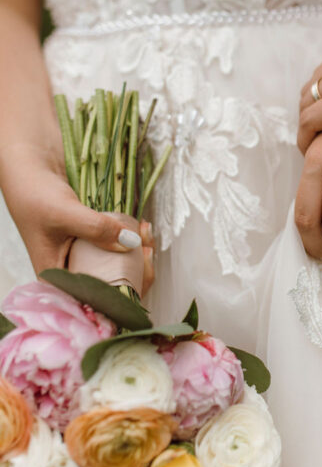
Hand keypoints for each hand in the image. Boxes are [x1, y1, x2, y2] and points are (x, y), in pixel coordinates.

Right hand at [0, 145, 154, 288]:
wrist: (30, 164)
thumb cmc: (34, 192)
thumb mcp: (65, 213)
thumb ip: (96, 229)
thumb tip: (130, 244)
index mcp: (54, 277)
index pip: (87, 302)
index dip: (115, 298)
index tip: (138, 280)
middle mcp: (69, 270)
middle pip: (107, 286)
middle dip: (134, 274)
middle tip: (148, 251)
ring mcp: (82, 255)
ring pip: (116, 267)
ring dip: (137, 255)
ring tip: (146, 235)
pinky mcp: (92, 239)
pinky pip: (116, 247)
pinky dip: (132, 241)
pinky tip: (141, 229)